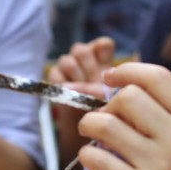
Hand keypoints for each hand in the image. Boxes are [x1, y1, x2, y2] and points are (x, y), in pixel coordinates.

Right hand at [47, 36, 115, 162]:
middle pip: (81, 50)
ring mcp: (69, 66)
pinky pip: (54, 73)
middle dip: (86, 67)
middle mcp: (86, 59)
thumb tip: (106, 78)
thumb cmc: (109, 109)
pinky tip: (70, 95)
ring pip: (67, 61)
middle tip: (92, 82)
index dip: (102, 52)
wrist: (90, 125)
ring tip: (82, 92)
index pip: (103, 44)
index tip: (106, 69)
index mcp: (105, 59)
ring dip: (74, 78)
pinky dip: (61, 84)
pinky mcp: (56, 76)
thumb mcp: (116, 97)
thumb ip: (115, 85)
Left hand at [76, 62, 170, 169]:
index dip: (128, 70)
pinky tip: (94, 160)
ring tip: (91, 134)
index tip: (110, 76)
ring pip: (106, 124)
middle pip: (128, 96)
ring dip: (90, 125)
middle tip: (104, 118)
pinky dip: (87, 155)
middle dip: (107, 103)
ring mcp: (158, 164)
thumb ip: (167, 117)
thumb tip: (121, 94)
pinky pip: (97, 158)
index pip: (158, 78)